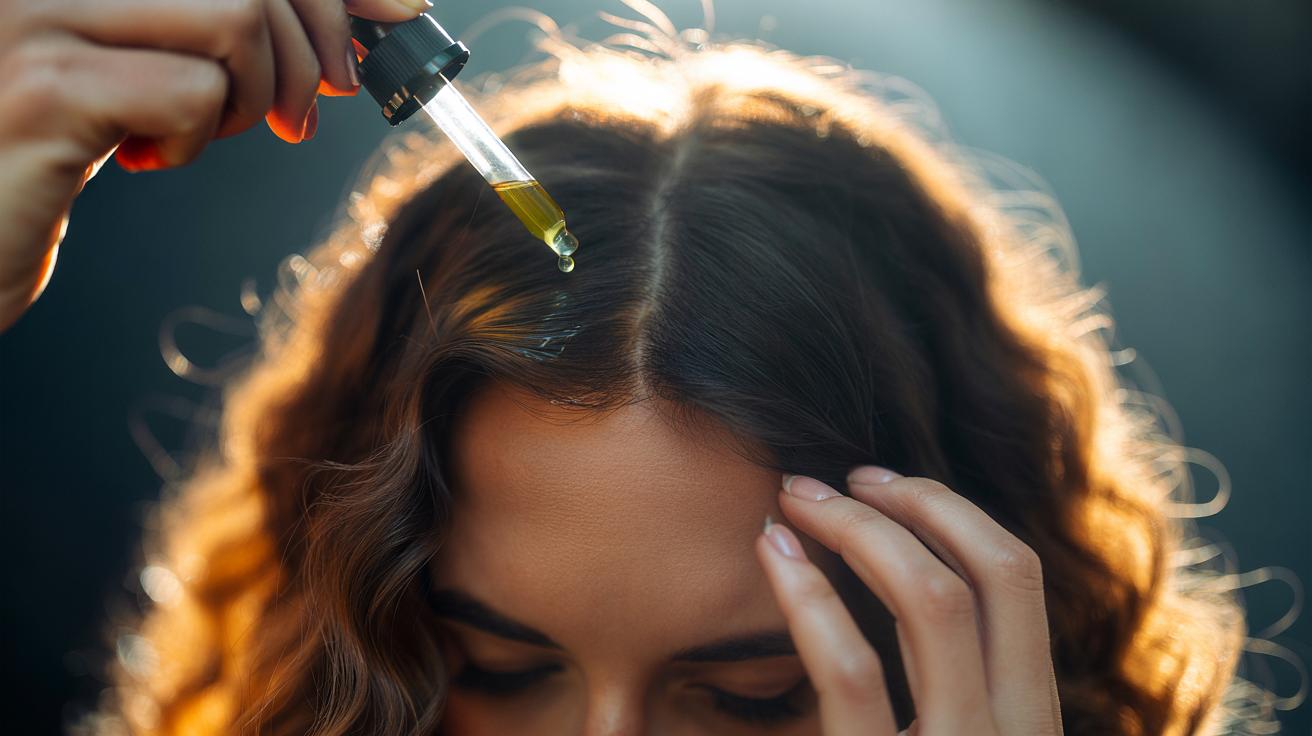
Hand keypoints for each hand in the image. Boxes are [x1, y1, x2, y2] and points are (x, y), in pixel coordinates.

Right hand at [0, 0, 430, 331]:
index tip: (394, 16)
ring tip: (200, 131)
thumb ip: (232, 25)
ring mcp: (39, 15)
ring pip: (236, 19)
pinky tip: (140, 157)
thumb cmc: (50, 142)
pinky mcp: (46, 89)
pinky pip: (193, 92)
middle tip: (295, 114)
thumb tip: (381, 8)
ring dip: (251, 95)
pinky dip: (196, 137)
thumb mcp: (140, 62)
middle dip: (307, 51)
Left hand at [755, 466, 1062, 734]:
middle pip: (995, 571)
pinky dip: (808, 596)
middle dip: (918, 501)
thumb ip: (948, 681)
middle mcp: (1014, 734)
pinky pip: (852, 672)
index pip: (1015, 582)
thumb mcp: (953, 733)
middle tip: (838, 478)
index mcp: (1029, 718)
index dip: (951, 513)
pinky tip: (773, 552)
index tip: (881, 484)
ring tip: (795, 500)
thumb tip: (898, 567)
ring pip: (932, 602)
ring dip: (857, 528)